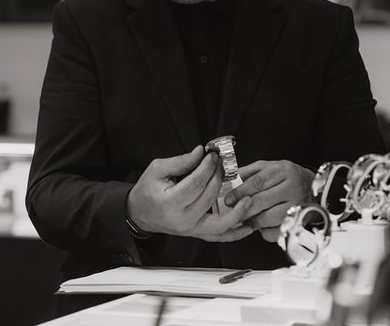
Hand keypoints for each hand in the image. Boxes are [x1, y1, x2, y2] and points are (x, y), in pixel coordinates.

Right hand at [127, 145, 254, 242]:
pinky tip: (248, 226)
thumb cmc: (147, 191)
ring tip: (249, 199)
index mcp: (170, 202)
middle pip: (209, 197)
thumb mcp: (158, 170)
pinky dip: (235, 233)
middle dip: (219, 178)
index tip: (213, 156)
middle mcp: (182, 219)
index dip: (208, 167)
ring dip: (237, 212)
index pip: (196, 183)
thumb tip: (201, 153)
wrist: (140, 213)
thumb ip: (181, 161)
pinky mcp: (196, 233)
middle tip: (223, 165)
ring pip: (220, 223)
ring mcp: (190, 229)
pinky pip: (219, 236)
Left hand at [223, 160, 313, 239]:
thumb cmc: (287, 177)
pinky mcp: (300, 220)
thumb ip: (250, 171)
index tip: (229, 199)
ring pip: (270, 217)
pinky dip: (266, 231)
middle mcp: (292, 187)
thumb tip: (230, 178)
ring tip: (245, 219)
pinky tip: (261, 226)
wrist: (314, 187)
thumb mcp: (270, 167)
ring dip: (254, 221)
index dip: (240, 192)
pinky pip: (279, 230)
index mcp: (283, 171)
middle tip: (234, 212)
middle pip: (263, 201)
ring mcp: (298, 205)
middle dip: (244, 208)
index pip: (257, 182)